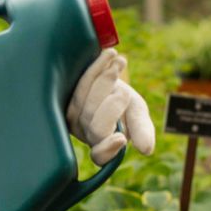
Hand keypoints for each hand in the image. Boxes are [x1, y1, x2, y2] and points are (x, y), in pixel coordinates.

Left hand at [68, 48, 154, 162]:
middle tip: (125, 92)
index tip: (121, 139)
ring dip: (106, 80)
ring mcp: (72, 115)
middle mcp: (85, 133)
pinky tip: (109, 55)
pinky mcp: (64, 96)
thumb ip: (142, 129)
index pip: (101, 156)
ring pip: (85, 101)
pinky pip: (79, 82)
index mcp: (104, 144)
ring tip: (121, 62)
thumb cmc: (125, 102)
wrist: (109, 77)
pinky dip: (96, 67)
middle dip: (112, 107)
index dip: (108, 149)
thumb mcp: (137, 114)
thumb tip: (147, 150)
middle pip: (95, 125)